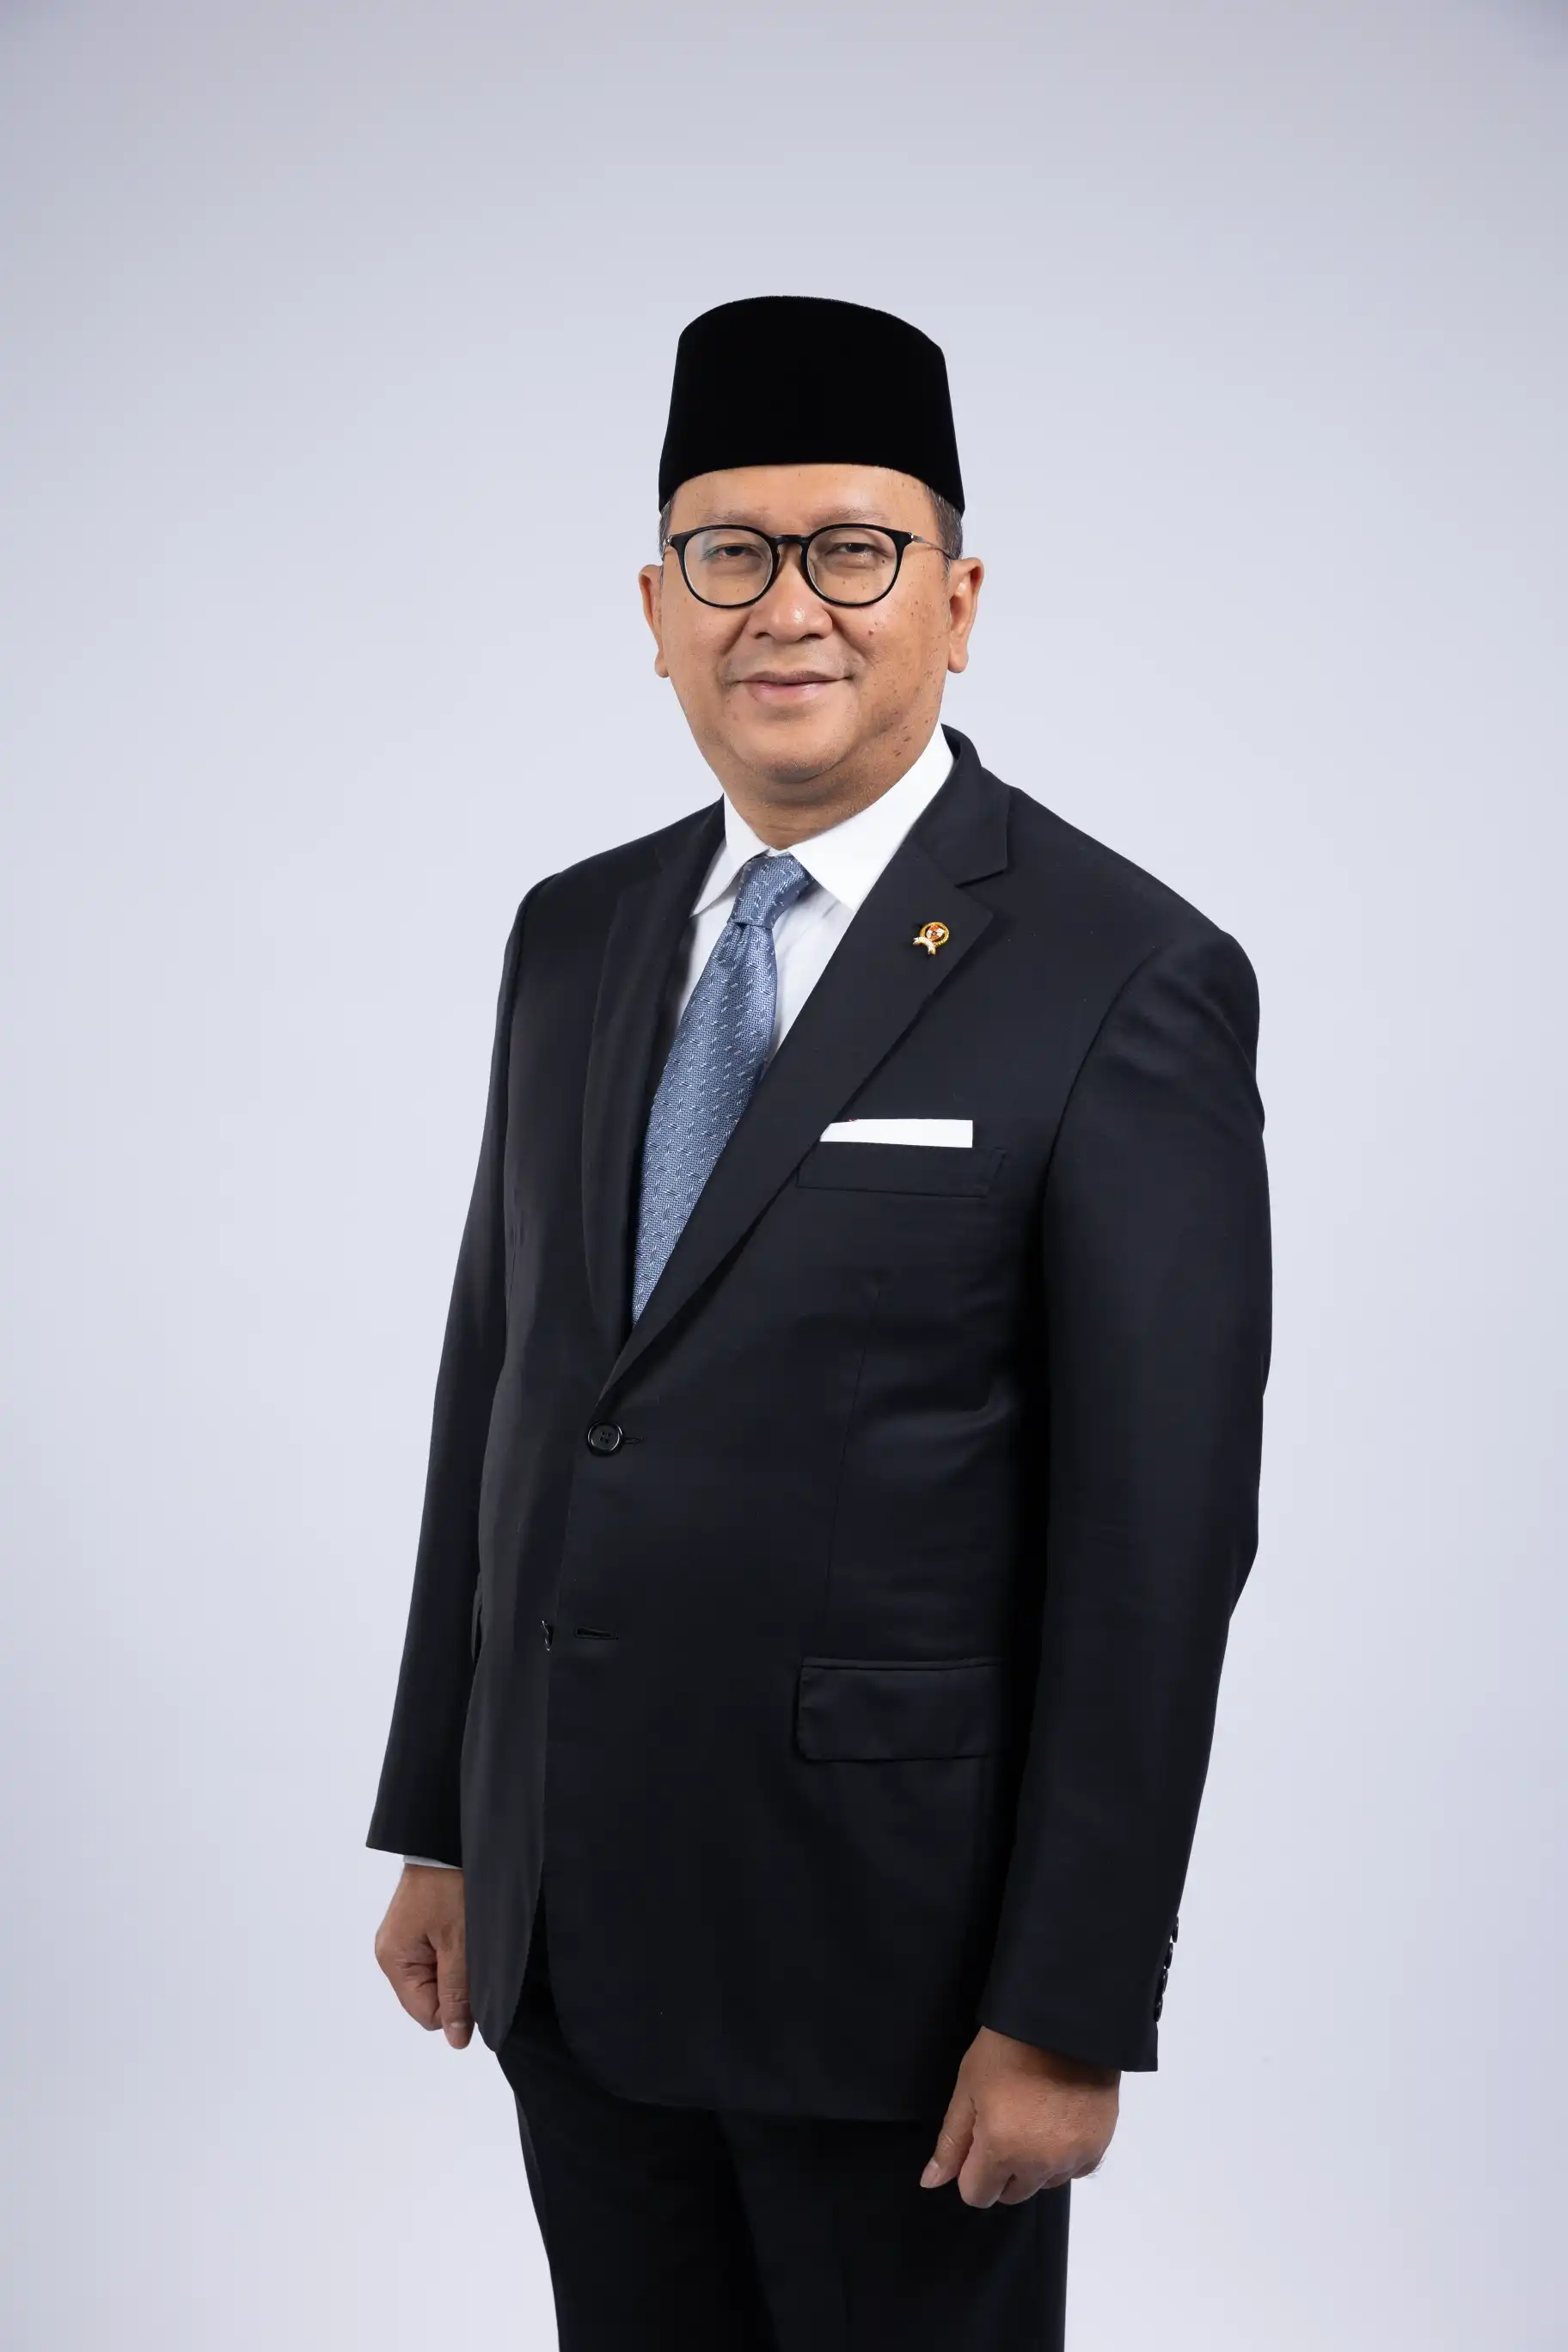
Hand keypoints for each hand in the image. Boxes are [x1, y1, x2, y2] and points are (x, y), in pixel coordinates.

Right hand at [374, 1864, 472, 2046]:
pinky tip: (462, 1929)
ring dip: (456, 1966)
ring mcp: (402, 1940)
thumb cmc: (452, 1888)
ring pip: (435, 1977)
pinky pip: (435, 1956)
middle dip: (455, 1983)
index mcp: (394, 1960)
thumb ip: (457, 1994)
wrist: (449, 1840)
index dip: (456, 2005)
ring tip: (467, 1936)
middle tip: (471, 1951)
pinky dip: (453, 1951)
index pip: (427, 2014)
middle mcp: (391, 1953)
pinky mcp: (414, 1928)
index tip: (474, 1978)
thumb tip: (455, 2041)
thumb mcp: (460, 1945)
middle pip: (429, 1997)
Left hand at [921, 2026, 1119, 2205]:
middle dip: (1002, 2170)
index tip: (977, 2140)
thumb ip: (951, 2141)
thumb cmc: (1007, 2050)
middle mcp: (1039, 2166)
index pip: (977, 2195)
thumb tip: (931, 2182)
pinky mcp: (1097, 2147)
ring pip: (1044, 2183)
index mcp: (1001, 2152)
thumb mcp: (968, 2087)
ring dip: (1035, 2164)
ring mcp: (1072, 2158)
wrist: (1065, 2022)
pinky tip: (1059, 2121)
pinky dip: (1065, 2155)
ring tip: (1035, 2117)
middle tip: (1005, 2124)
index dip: (970, 2171)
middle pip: (1012, 2194)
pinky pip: (1075, 2169)